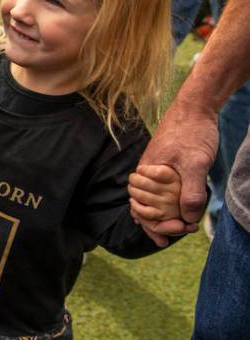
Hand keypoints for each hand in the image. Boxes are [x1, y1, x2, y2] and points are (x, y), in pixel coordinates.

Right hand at [134, 100, 215, 245]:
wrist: (194, 108)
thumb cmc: (192, 132)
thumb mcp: (196, 163)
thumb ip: (191, 191)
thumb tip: (187, 217)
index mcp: (146, 175)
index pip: (144, 210)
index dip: (161, 225)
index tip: (183, 228)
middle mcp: (144, 176)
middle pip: (143, 210)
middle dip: (160, 225)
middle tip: (183, 232)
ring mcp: (152, 172)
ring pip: (149, 202)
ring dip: (161, 218)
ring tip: (175, 230)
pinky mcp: (162, 169)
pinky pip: (157, 193)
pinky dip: (162, 206)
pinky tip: (169, 213)